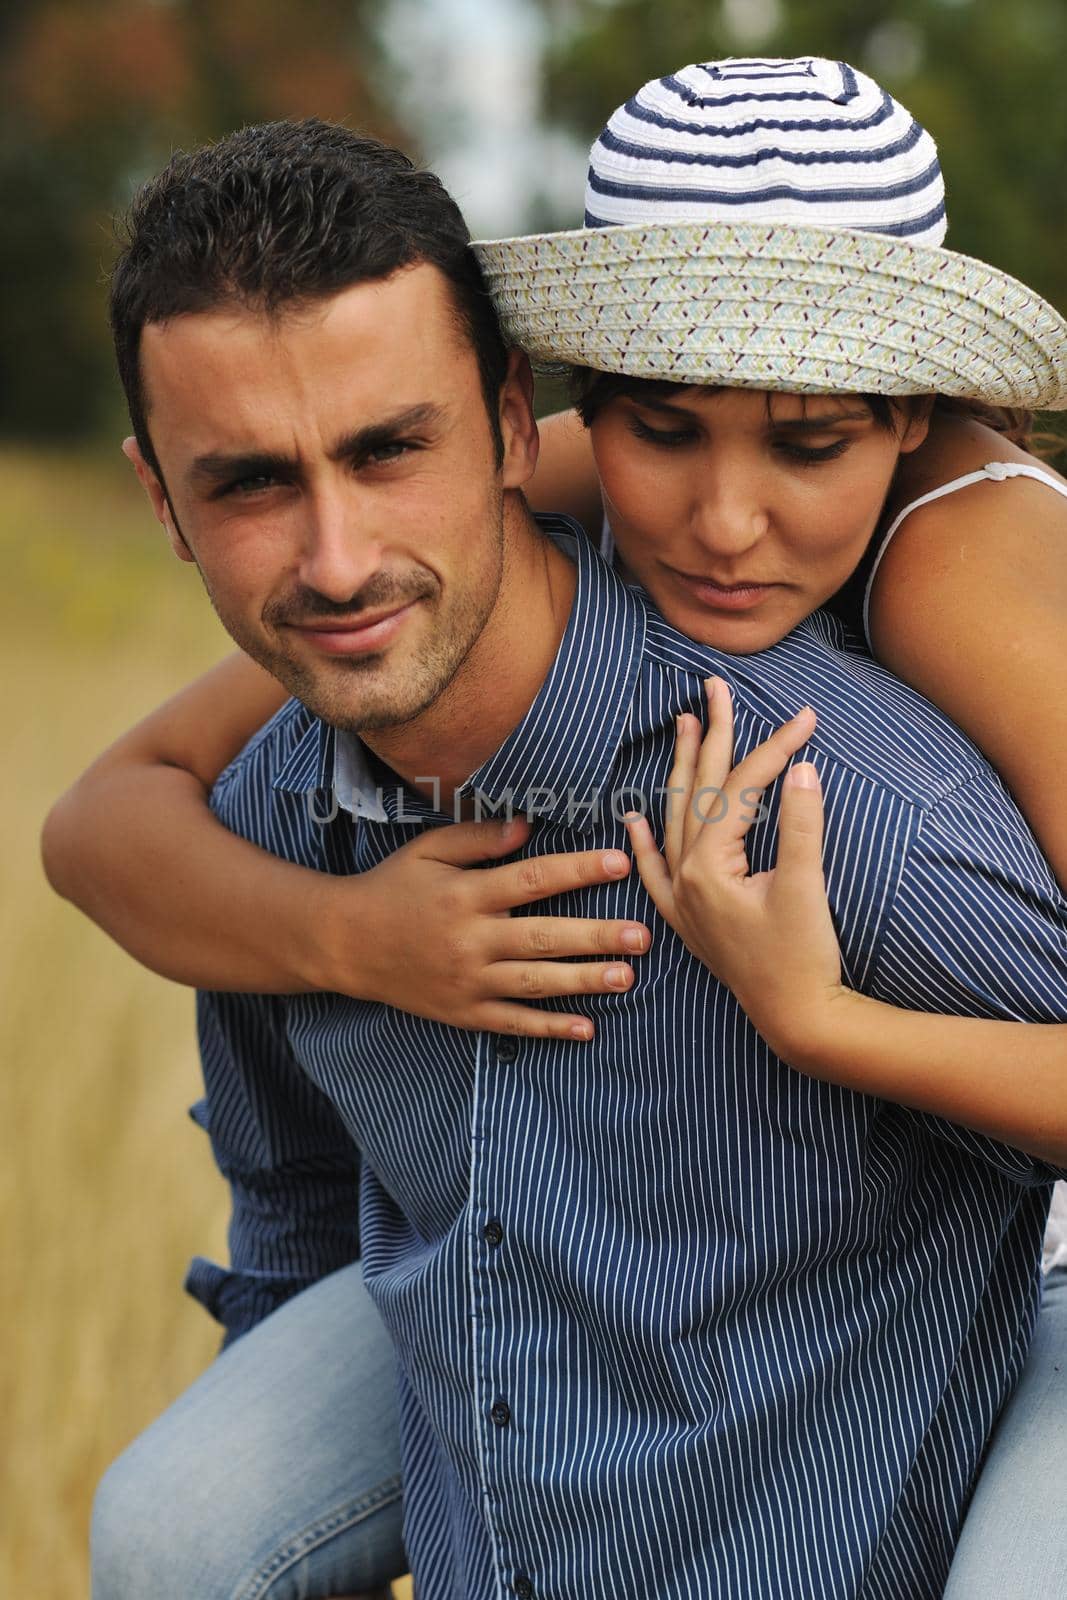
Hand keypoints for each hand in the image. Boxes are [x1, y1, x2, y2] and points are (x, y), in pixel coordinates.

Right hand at [305, 816, 651, 1039]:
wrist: (344, 943)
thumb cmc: (392, 887)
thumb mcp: (428, 850)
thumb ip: (478, 837)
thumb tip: (529, 826)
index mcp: (466, 894)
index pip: (533, 879)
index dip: (578, 870)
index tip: (618, 862)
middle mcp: (471, 939)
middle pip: (543, 936)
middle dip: (596, 936)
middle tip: (642, 935)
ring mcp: (468, 980)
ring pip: (536, 982)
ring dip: (585, 981)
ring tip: (628, 978)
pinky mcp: (463, 1012)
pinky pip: (513, 1022)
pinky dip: (549, 1027)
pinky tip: (586, 1028)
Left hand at [623, 677, 846, 1061]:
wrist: (798, 1021)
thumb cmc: (804, 958)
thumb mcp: (805, 887)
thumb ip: (802, 825)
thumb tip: (802, 768)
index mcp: (708, 868)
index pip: (737, 790)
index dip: (773, 750)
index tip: (806, 719)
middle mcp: (685, 879)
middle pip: (695, 792)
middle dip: (709, 736)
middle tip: (714, 688)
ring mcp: (682, 900)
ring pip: (673, 821)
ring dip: (678, 772)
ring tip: (682, 726)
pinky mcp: (690, 921)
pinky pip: (655, 874)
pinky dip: (643, 846)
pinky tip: (632, 821)